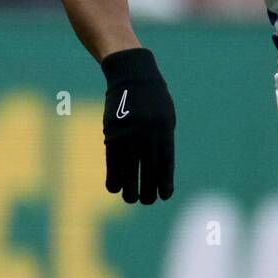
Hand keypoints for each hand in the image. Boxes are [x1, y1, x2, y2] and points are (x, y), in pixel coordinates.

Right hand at [101, 47, 174, 203]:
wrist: (132, 76)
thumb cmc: (152, 99)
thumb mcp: (165, 117)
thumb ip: (162, 141)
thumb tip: (159, 170)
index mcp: (164, 132)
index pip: (165, 164)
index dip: (164, 182)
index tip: (164, 196)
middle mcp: (147, 135)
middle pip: (148, 171)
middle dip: (147, 190)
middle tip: (146, 201)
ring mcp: (128, 135)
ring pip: (128, 170)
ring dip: (129, 188)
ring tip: (130, 199)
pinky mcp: (112, 134)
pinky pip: (112, 161)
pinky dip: (113, 177)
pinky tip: (114, 188)